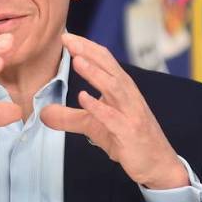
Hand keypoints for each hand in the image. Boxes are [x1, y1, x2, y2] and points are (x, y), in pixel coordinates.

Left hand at [41, 33, 188, 189]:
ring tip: (77, 61)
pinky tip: (84, 98)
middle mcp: (128, 96)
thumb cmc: (128, 140)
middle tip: (68, 40)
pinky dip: (99, 106)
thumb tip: (43, 113)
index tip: (66, 36)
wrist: (157, 164)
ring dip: (95, 73)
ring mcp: (131, 113)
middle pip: (109, 67)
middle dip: (88, 52)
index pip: (104, 61)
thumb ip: (69, 118)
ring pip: (114, 87)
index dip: (86, 48)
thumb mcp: (93, 126)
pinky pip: (113, 117)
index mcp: (121, 89)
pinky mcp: (129, 132)